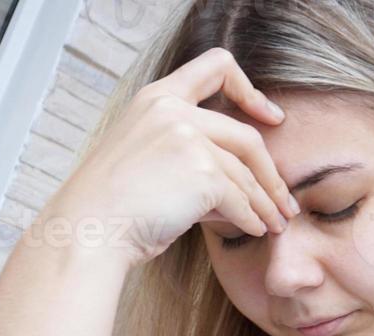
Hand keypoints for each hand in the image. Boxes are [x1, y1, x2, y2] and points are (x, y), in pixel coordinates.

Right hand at [42, 46, 299, 269]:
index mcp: (157, 98)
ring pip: (247, 174)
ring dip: (267, 204)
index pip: (216, 65)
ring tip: (276, 223)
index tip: (271, 117)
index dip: (250, 90)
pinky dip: (252, 220)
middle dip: (272, 174)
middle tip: (285, 200)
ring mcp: (189, 139)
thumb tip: (241, 179)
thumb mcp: (145, 155)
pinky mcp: (203, 173)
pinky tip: (257, 231)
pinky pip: (241, 200)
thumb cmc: (114, 205)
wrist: (88, 230)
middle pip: (247, 136)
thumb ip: (187, 151)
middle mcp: (174, 111)